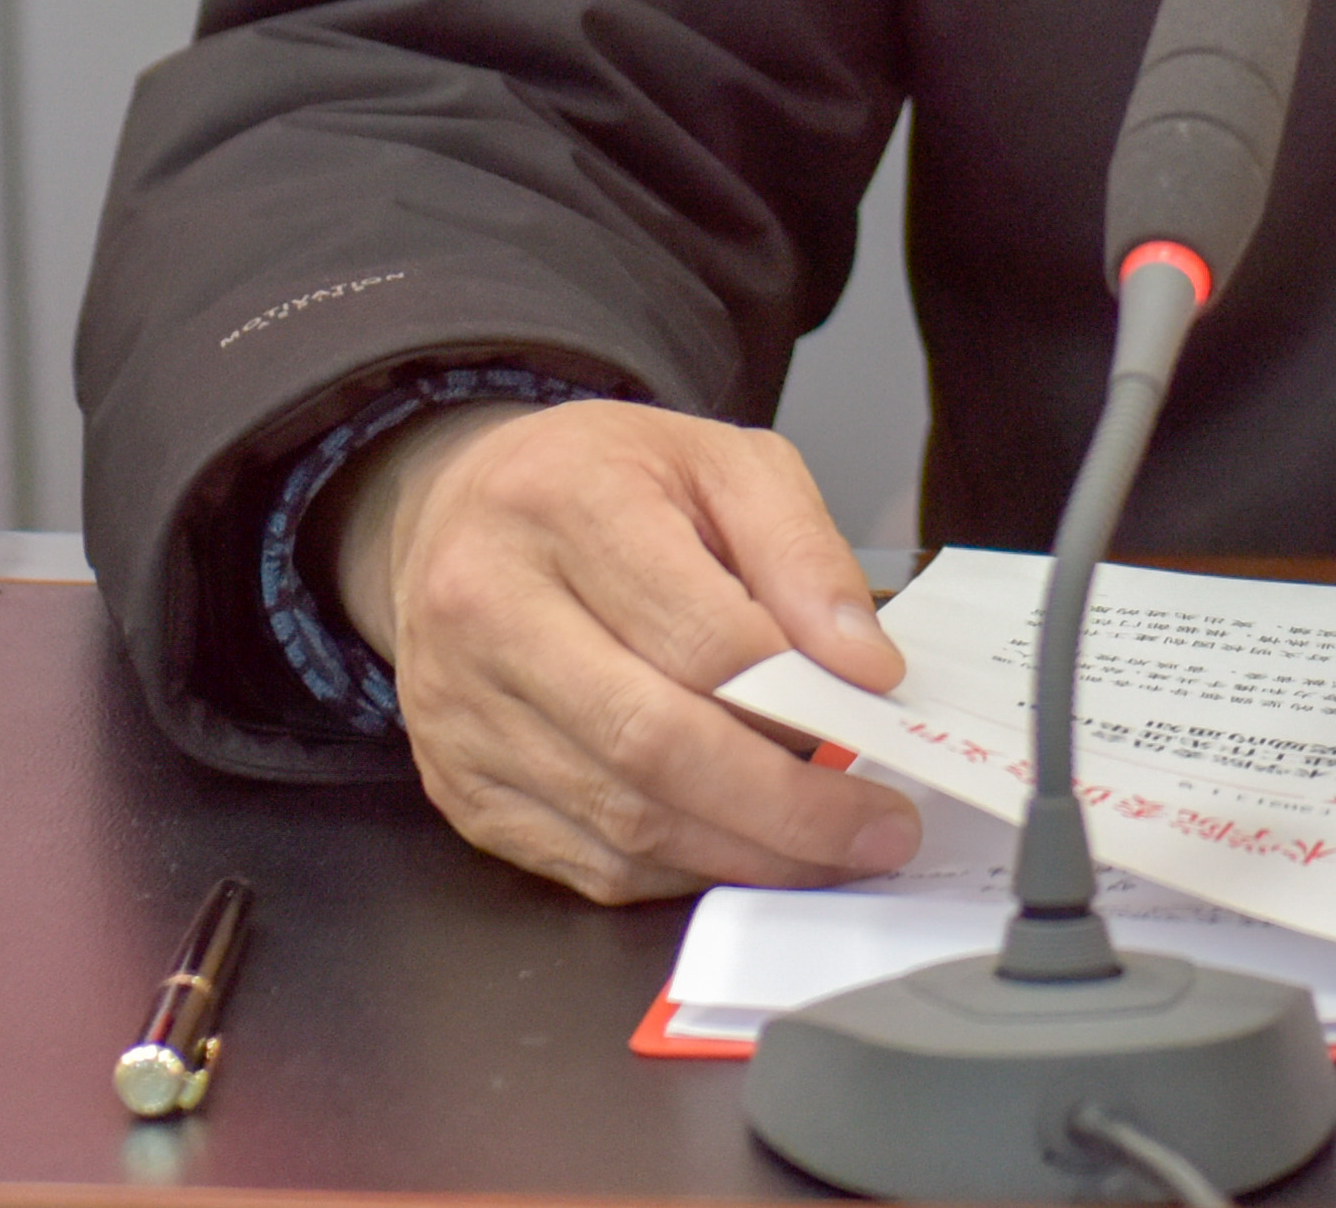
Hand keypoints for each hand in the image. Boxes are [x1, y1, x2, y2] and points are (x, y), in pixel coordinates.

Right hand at [327, 395, 924, 901]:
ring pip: (622, 818)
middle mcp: (489, 610)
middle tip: (875, 829)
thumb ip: (803, 554)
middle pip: (654, 742)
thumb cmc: (604, 483)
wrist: (456, 511)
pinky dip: (679, 871)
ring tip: (829, 851)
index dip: (800, 697)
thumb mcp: (723, 464)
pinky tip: (741, 850)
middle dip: (785, 805)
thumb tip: (863, 666)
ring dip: (743, 852)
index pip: (702, 635)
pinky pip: (585, 858)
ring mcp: (462, 708)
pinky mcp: (459, 783)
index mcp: (563, 505)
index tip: (879, 726)